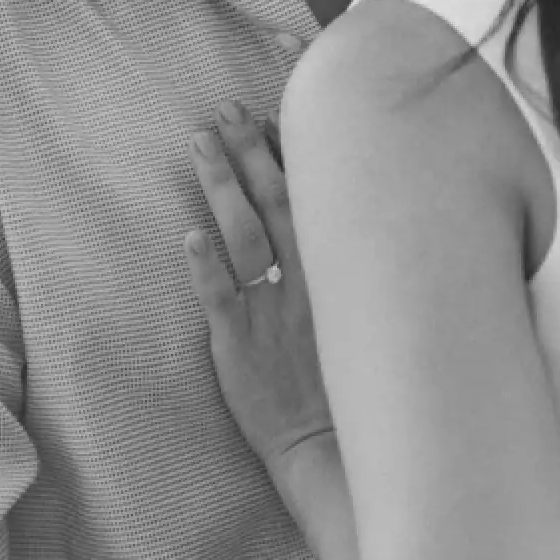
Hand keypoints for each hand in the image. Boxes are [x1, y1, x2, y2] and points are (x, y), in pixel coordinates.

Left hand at [185, 117, 329, 466]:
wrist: (333, 452)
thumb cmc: (352, 389)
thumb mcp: (370, 323)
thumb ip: (360, 273)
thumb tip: (356, 222)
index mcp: (342, 275)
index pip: (321, 195)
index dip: (296, 150)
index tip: (277, 108)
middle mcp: (310, 283)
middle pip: (280, 200)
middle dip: (252, 151)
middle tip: (227, 110)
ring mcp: (273, 312)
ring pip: (246, 235)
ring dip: (222, 184)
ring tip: (202, 142)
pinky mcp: (240, 345)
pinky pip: (221, 296)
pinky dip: (204, 263)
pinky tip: (188, 232)